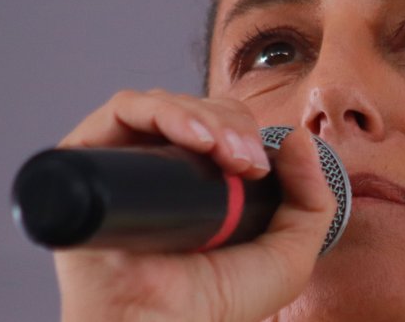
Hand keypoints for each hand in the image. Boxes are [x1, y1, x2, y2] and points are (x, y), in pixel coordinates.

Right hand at [53, 89, 335, 321]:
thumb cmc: (215, 302)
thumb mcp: (289, 254)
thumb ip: (313, 200)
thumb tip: (298, 138)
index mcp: (203, 181)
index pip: (226, 125)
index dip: (247, 132)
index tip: (261, 165)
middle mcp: (162, 166)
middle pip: (201, 108)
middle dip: (232, 125)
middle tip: (246, 163)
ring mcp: (127, 161)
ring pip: (167, 102)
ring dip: (205, 117)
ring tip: (223, 153)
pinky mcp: (91, 158)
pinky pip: (124, 108)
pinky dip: (164, 110)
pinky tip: (194, 139)